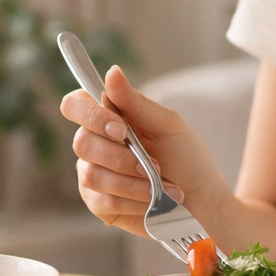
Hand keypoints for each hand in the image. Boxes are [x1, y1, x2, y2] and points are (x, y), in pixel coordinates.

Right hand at [59, 65, 228, 236]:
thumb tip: (112, 72)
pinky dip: (134, 201)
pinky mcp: (98, 203)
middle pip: (82, 143)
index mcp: (109, 117)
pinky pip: (103, 201)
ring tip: (160, 185)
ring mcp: (93, 174)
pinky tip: (153, 202)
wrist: (199, 197)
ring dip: (133, 182)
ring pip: (92, 175)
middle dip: (122, 156)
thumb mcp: (167, 124)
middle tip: (155, 164)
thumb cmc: (185, 156)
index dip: (90, 115)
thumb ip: (136, 102)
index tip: (121, 129)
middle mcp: (95, 144)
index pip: (76, 105)